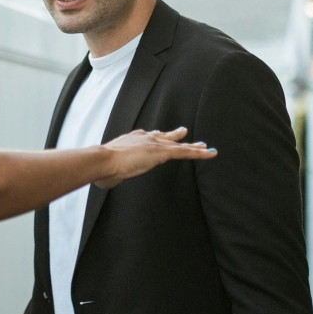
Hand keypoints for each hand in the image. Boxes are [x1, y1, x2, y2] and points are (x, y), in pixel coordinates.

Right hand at [95, 127, 214, 188]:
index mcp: (132, 140)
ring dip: (193, 147)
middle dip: (176, 136)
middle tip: (184, 132)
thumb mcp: (109, 169)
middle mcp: (145, 138)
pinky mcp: (162, 152)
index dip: (157, 137)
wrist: (104, 161)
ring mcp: (154, 144)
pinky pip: (184, 152)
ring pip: (178, 145)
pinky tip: (210, 153)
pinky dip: (199, 153)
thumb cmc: (102, 167)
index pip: (149, 138)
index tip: (161, 136)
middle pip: (165, 137)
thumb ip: (112, 174)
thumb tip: (107, 181)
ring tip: (205, 147)